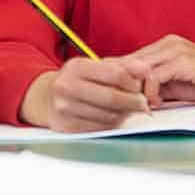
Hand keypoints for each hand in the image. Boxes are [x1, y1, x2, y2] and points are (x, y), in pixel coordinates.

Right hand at [20, 56, 149, 131]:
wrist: (48, 98)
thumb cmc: (78, 80)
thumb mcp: (96, 66)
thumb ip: (123, 66)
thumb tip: (146, 70)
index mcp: (75, 67)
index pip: (115, 73)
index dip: (133, 82)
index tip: (140, 87)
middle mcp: (66, 87)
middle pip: (112, 98)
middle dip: (133, 102)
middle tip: (142, 103)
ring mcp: (64, 108)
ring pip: (108, 116)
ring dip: (124, 115)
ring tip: (126, 109)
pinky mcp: (66, 127)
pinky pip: (99, 128)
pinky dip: (111, 124)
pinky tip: (113, 117)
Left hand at [126, 35, 194, 104]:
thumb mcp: (173, 84)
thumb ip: (153, 83)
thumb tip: (127, 92)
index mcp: (164, 45)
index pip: (131, 58)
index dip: (120, 77)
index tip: (116, 95)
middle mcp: (168, 43)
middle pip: (132, 61)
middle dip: (124, 84)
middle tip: (125, 102)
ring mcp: (177, 50)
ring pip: (141, 68)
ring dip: (138, 89)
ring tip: (143, 104)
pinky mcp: (185, 61)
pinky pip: (155, 76)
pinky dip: (151, 92)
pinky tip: (156, 103)